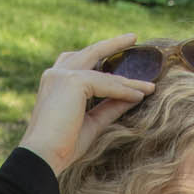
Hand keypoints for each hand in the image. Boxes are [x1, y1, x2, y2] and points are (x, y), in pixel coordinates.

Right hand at [18, 35, 154, 174]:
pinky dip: (124, 90)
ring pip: (102, 71)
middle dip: (112, 44)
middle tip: (132, 37)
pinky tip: (139, 96)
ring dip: (128, 79)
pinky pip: (106, 83)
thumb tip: (134, 97)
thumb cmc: (63, 145)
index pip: (81, 63)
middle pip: (89, 51)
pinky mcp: (73, 81)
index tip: (122, 68)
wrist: (43, 156)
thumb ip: (109, 107)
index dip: (102, 65)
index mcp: (55, 82)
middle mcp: (56, 73)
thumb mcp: (91, 123)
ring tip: (149, 84)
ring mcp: (63, 74)